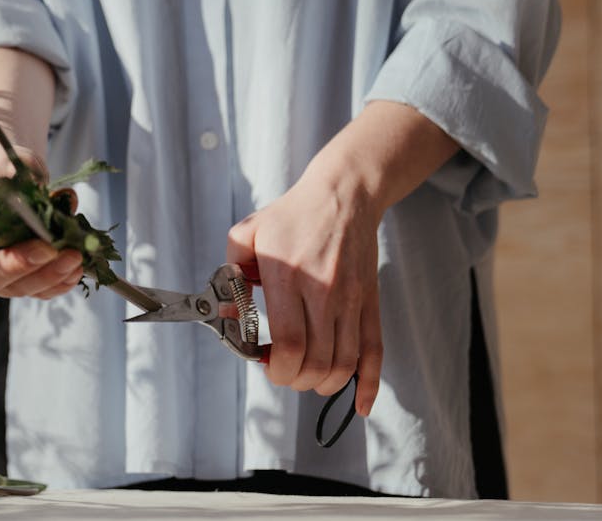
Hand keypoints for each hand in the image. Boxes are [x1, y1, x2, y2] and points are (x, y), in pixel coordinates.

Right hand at [0, 148, 83, 299]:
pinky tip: (76, 267)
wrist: (12, 173)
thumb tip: (10, 177)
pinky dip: (61, 280)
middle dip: (17, 265)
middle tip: (46, 248)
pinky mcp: (24, 279)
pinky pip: (42, 289)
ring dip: (48, 274)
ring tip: (73, 255)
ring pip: (19, 288)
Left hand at [227, 165, 383, 416]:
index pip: (288, 344)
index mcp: (288, 276)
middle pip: (316, 363)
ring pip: (344, 365)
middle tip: (281, 370)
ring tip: (306, 375)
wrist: (344, 195)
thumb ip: (230, 275)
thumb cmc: (291, 216)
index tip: (265, 363)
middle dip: (293, 379)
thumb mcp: (246, 234)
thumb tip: (226, 315)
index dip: (276, 368)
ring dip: (322, 384)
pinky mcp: (370, 303)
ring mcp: (351, 300)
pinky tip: (359, 405)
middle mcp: (323, 292)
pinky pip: (375, 353)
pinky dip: (368, 386)